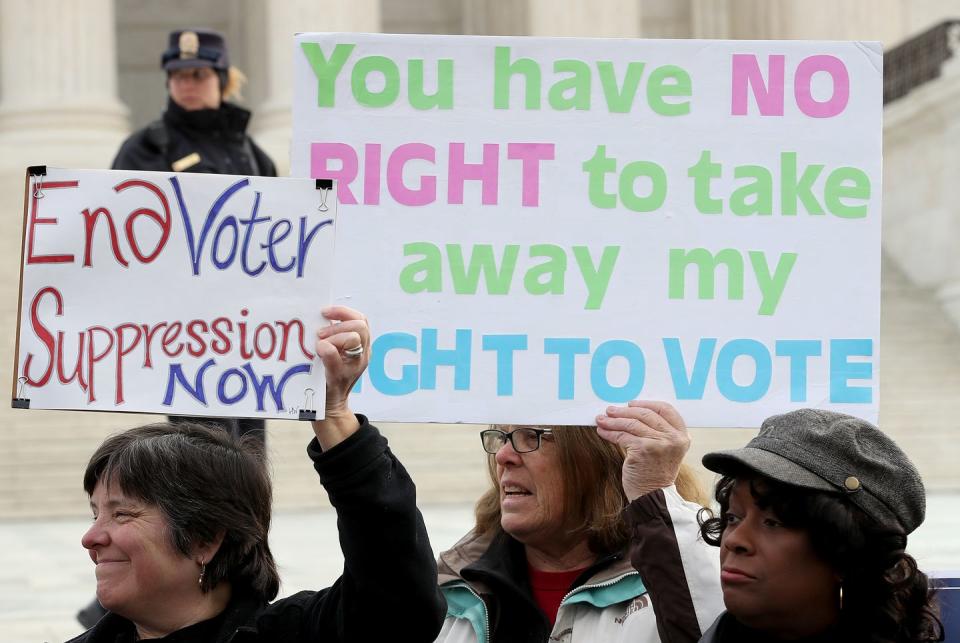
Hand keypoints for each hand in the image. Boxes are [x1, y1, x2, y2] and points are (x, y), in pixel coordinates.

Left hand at [311, 305, 369, 448]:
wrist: (329, 405)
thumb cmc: (327, 376)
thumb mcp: (335, 353)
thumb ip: (333, 337)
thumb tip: (318, 317)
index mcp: (362, 346)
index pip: (361, 320)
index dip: (343, 312)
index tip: (324, 312)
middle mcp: (363, 355)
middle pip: (360, 326)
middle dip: (337, 325)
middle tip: (320, 334)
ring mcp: (354, 366)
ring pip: (354, 338)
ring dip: (334, 336)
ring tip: (319, 344)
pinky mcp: (340, 377)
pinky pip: (336, 357)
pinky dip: (326, 351)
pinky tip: (318, 352)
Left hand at [596, 400, 690, 501]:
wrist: (653, 496)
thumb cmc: (656, 473)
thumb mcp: (666, 450)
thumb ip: (659, 432)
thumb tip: (632, 412)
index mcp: (682, 435)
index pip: (665, 409)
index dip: (646, 403)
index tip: (631, 404)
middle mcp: (673, 438)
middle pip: (645, 414)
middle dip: (624, 411)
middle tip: (610, 410)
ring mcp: (659, 443)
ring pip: (631, 424)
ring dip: (613, 420)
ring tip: (601, 419)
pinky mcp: (643, 450)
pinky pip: (622, 436)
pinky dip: (610, 432)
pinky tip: (602, 431)